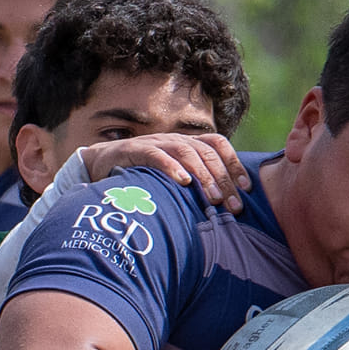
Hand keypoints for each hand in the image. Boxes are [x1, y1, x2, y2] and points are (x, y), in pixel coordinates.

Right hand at [85, 134, 248, 211]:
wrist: (101, 164)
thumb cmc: (142, 176)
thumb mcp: (171, 178)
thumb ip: (193, 186)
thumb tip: (223, 209)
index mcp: (186, 144)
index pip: (217, 145)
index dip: (234, 164)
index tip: (247, 188)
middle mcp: (174, 140)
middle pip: (207, 153)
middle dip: (224, 180)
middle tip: (234, 207)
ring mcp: (155, 144)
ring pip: (186, 152)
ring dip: (203, 176)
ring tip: (213, 199)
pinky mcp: (135, 151)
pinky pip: (157, 156)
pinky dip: (171, 167)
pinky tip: (183, 182)